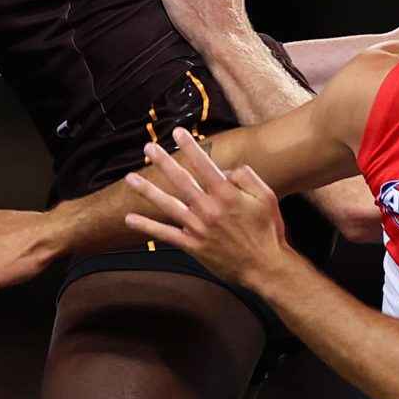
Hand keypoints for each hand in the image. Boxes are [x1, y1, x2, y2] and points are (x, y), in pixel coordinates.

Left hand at [123, 129, 296, 292]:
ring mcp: (198, 228)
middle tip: (148, 147)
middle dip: (164, 162)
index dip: (190, 147)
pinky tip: (130, 219)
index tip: (177, 132)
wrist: (264, 266)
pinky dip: (147, 227)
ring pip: (168, 205)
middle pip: (181, 180)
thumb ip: (246, 177)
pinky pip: (165, 235)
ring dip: (147, 191)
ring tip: (130, 178)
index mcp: (227, 194)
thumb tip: (225, 170)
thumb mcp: (266, 196)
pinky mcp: (193, 246)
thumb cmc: (267, 229)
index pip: (204, 165)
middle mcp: (209, 208)